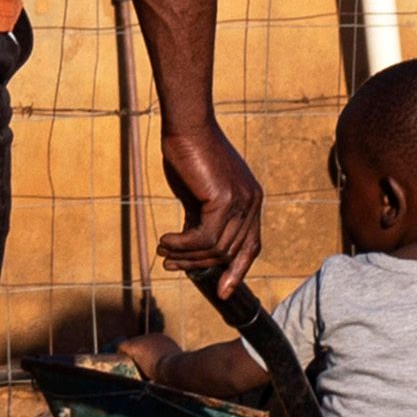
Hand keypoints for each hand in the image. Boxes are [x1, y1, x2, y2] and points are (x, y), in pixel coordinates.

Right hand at [155, 110, 267, 285]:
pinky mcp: (225, 200)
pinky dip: (183, 244)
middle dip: (199, 264)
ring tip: (163, 251)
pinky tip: (165, 240)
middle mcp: (253, 203)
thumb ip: (201, 218)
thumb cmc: (188, 152)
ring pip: (216, 249)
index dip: (237, 270)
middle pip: (230, 252)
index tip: (222, 292)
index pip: (250, 246)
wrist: (186, 124)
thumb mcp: (198, 193)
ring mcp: (242, 202)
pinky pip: (204, 238)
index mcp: (251, 200)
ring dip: (186, 255)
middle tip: (170, 264)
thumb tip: (191, 248)